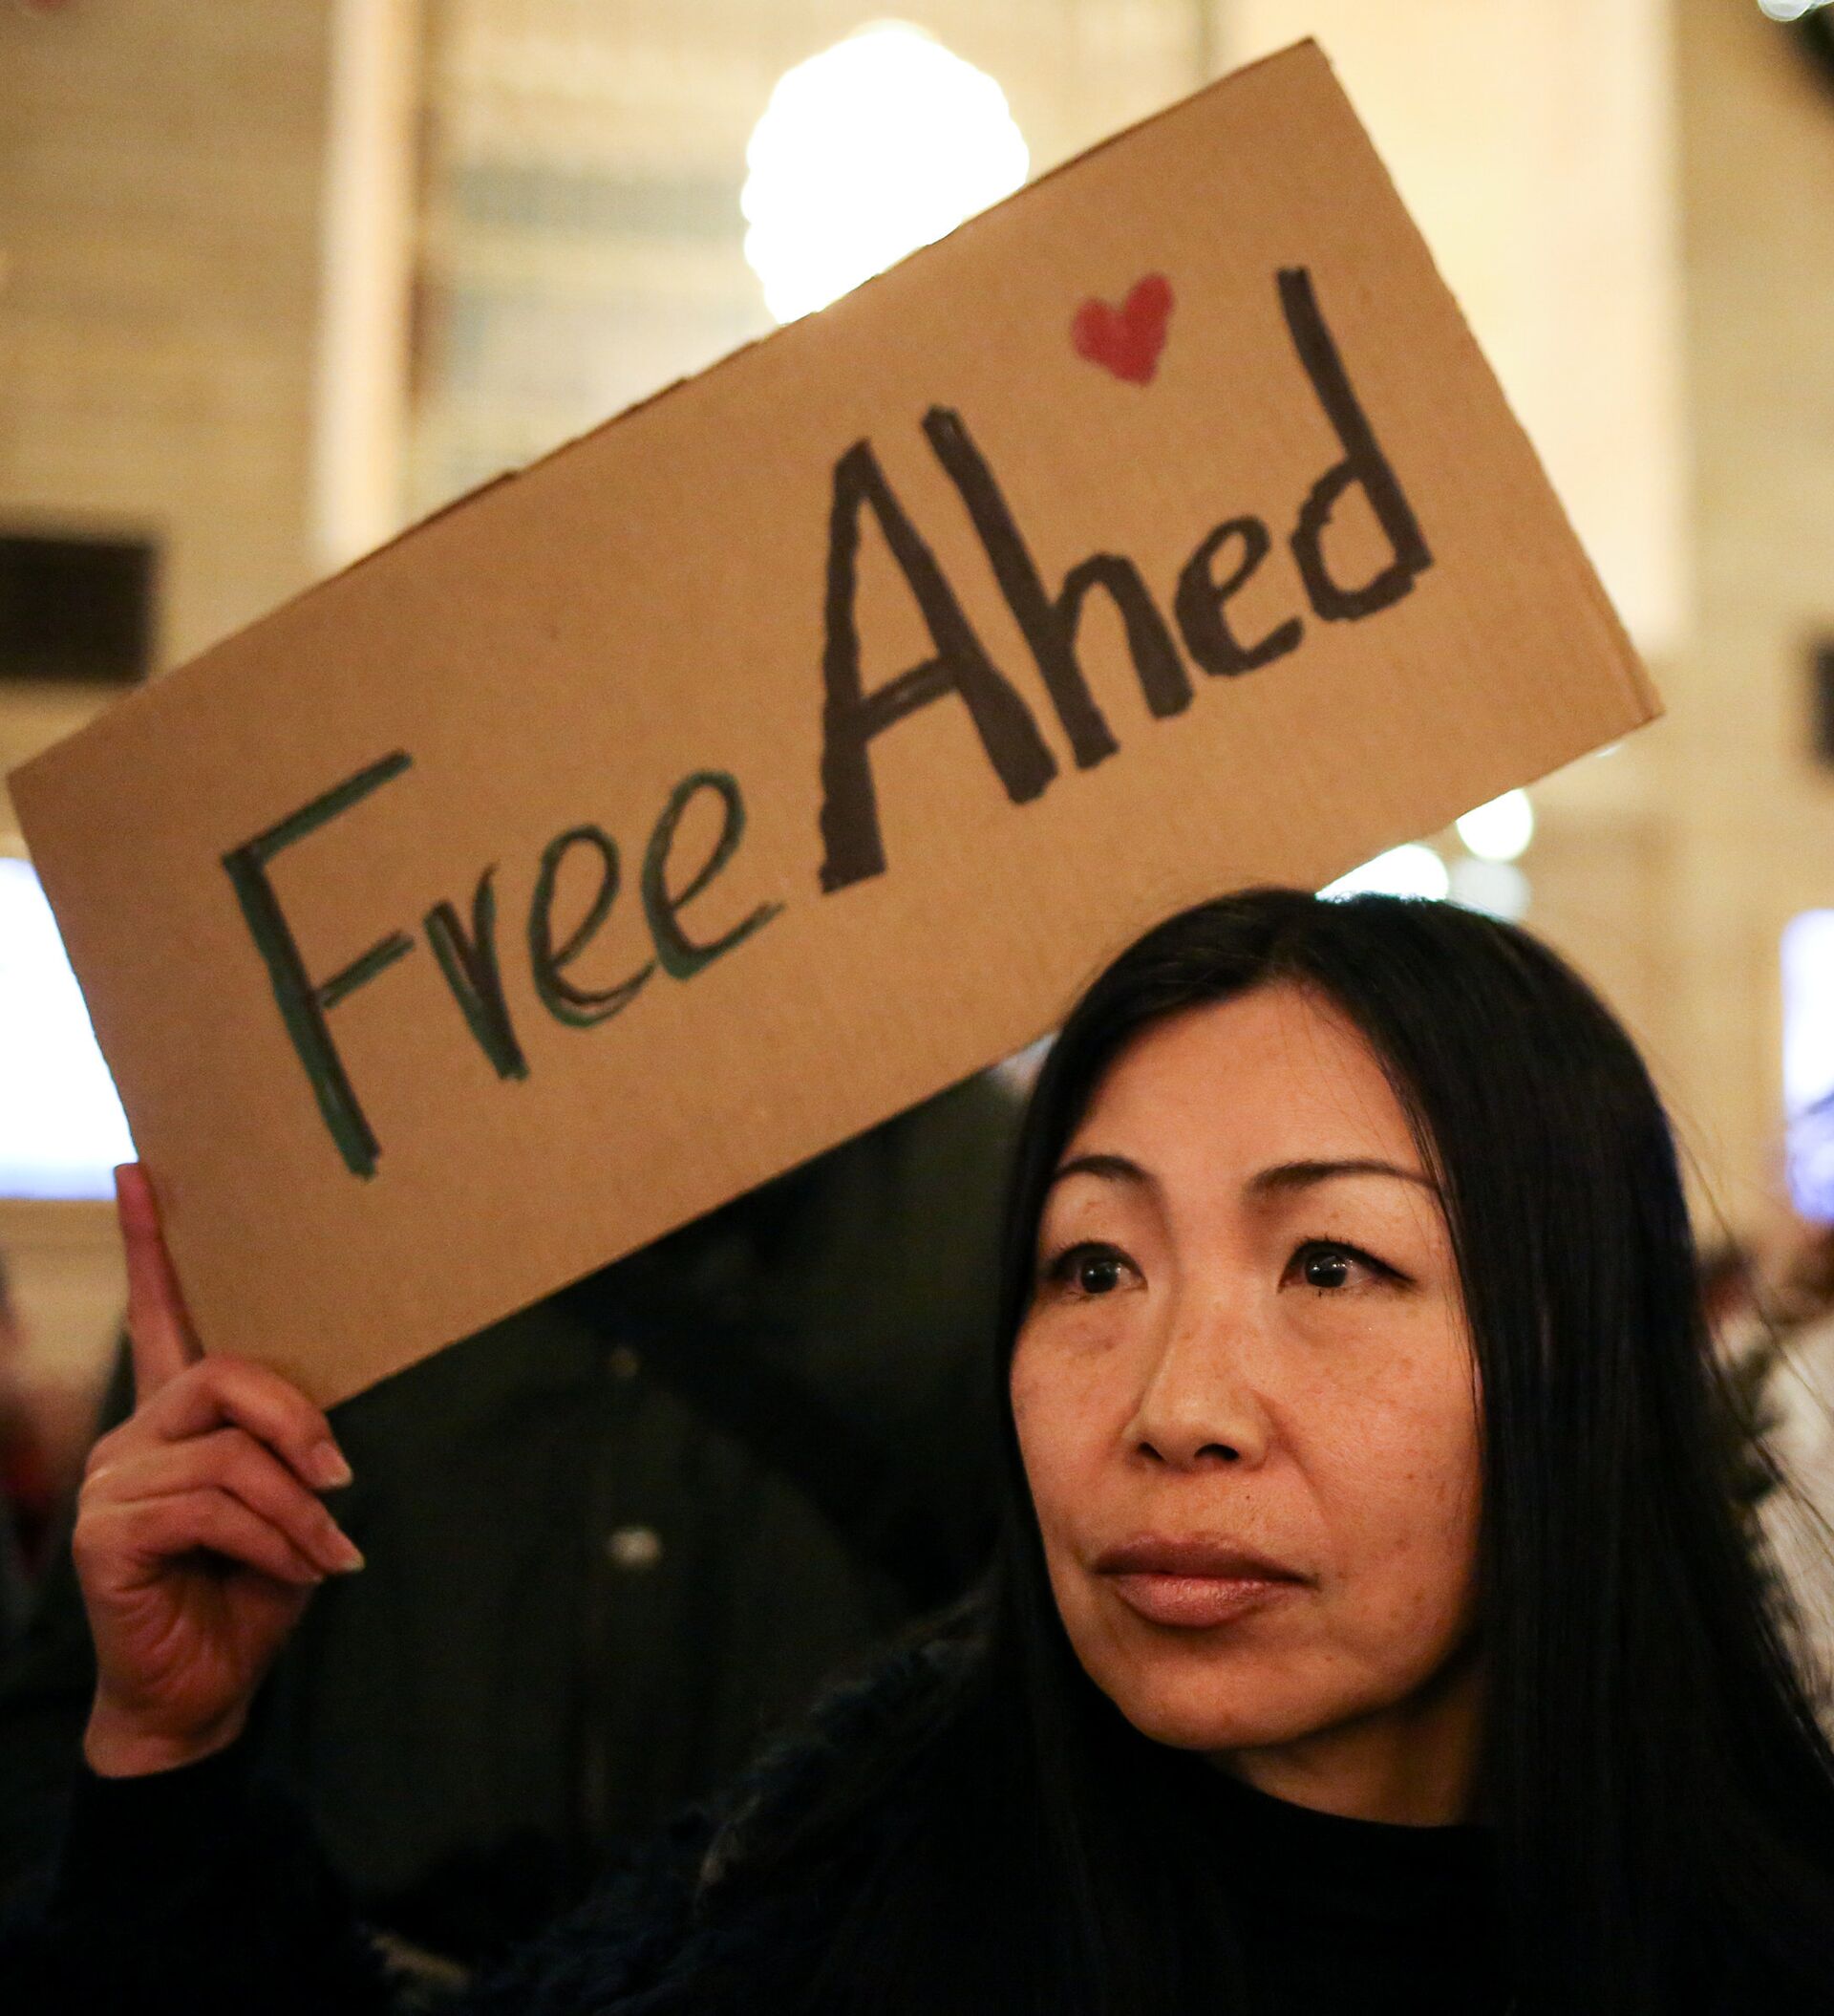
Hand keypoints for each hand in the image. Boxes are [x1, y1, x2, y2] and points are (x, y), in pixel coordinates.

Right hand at [74, 1164, 362, 1776]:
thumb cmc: (251, 1590)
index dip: (149, 1242)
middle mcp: (134, 1436)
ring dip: (299, 1508)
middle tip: (342, 1479)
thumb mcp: (293, 1506)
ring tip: (330, 1550)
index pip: (157, 1313)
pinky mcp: (108, 1532)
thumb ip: (294, 1451)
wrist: (203, 1691)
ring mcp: (113, 1482)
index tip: (140, 1170)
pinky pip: (212, 1505)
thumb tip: (331, 1437)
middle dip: (298, 1422)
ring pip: (229, 1453)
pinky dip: (273, 1538)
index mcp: (176, 1418)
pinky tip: (297, 1569)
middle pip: (222, 1374)